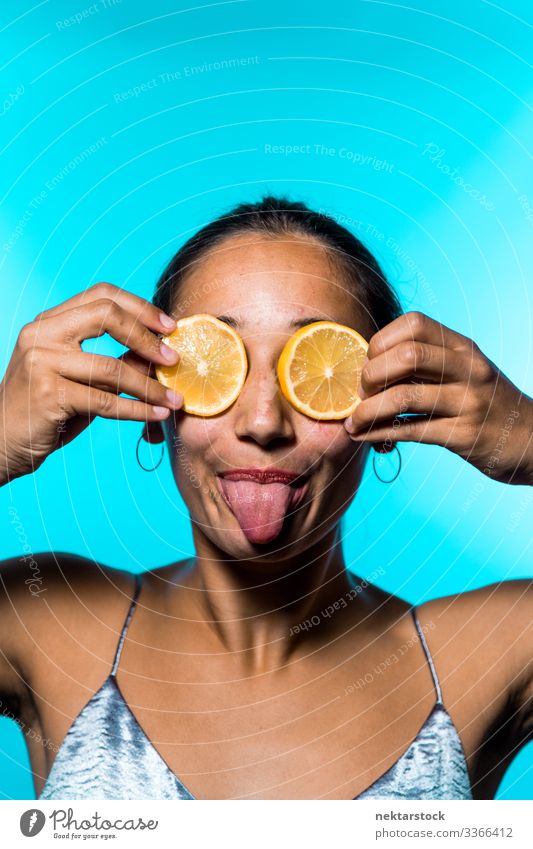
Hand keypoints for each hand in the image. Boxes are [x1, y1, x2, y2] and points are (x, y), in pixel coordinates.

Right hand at [0, 282, 182, 484]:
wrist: (2, 441)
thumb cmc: (47, 409)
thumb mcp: (82, 378)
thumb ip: (115, 362)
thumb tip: (161, 354)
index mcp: (50, 322)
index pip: (101, 295)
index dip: (140, 307)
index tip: (169, 326)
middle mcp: (42, 334)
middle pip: (106, 315)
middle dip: (147, 337)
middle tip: (173, 359)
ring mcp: (41, 362)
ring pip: (111, 367)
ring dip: (150, 386)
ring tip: (174, 399)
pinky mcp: (48, 394)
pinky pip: (105, 401)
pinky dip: (137, 410)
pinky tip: (157, 415)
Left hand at [344, 311, 532, 484]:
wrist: (529, 439)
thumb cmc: (483, 402)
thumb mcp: (463, 370)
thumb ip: (425, 363)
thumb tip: (366, 367)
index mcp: (463, 346)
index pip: (413, 324)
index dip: (381, 342)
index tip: (368, 364)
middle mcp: (468, 368)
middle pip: (406, 356)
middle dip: (371, 375)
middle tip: (360, 394)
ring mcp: (468, 402)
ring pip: (403, 397)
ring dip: (368, 411)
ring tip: (353, 422)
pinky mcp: (464, 435)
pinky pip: (410, 431)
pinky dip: (379, 434)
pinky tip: (365, 437)